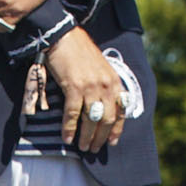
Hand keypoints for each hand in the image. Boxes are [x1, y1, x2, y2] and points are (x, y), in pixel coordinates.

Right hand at [44, 28, 124, 153]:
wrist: (64, 37)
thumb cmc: (79, 52)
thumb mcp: (100, 68)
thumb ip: (104, 85)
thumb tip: (101, 106)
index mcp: (114, 81)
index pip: (121, 110)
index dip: (117, 129)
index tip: (112, 142)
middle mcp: (106, 85)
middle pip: (107, 119)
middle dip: (101, 137)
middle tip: (94, 149)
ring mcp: (91, 87)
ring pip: (92, 120)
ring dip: (87, 137)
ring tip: (83, 147)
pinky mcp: (74, 87)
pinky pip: (73, 114)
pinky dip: (70, 128)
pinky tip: (68, 138)